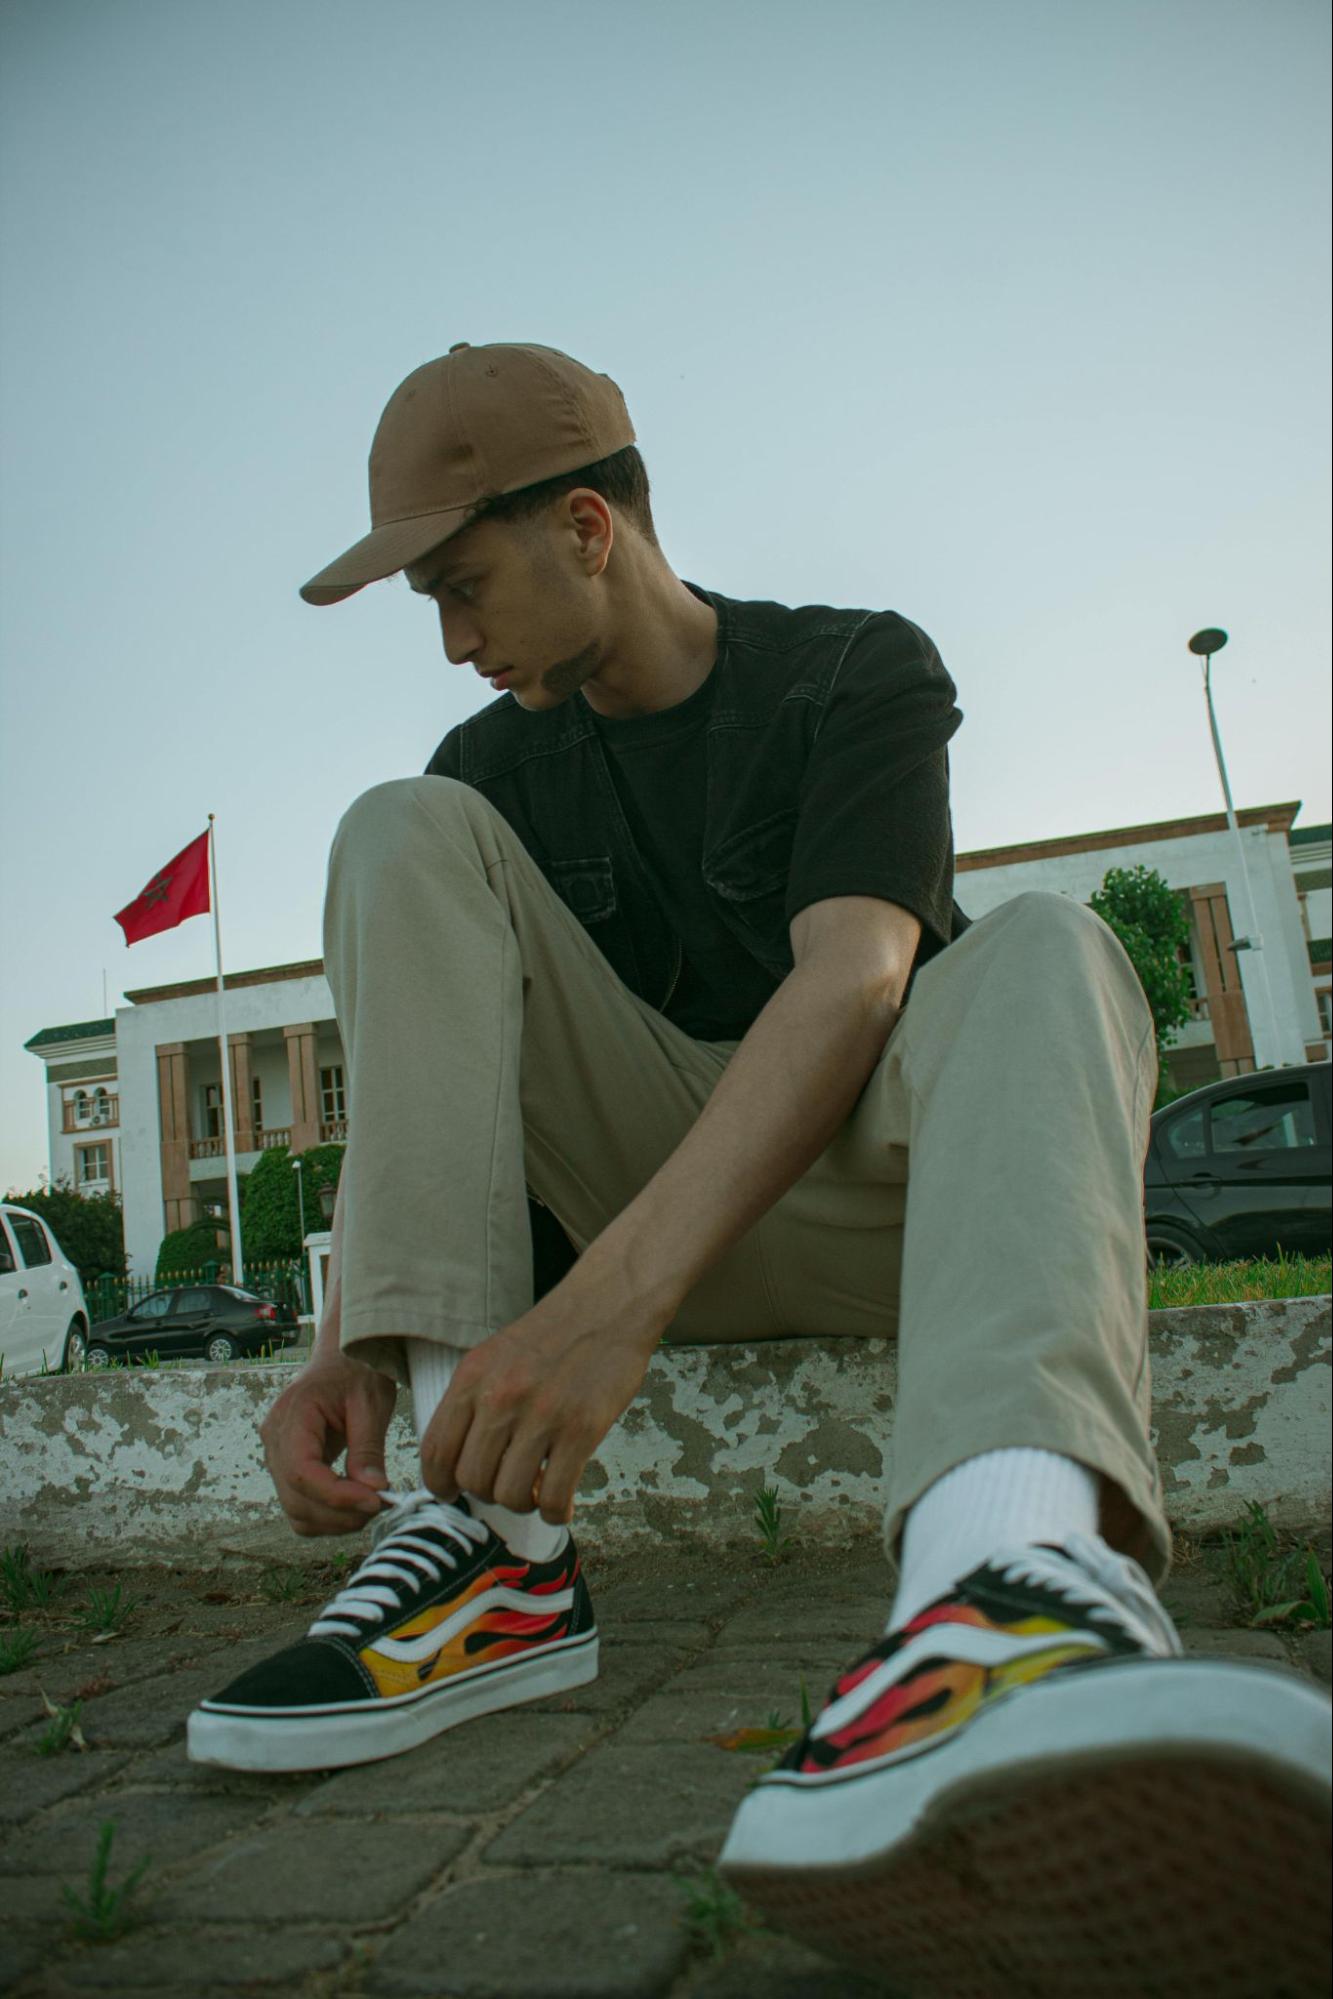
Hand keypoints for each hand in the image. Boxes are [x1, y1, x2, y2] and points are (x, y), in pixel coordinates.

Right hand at [260, 1351, 396, 1536]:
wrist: (342, 1357)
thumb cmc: (355, 1369)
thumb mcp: (371, 1400)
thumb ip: (368, 1446)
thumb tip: (373, 1489)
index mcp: (293, 1415)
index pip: (301, 1471)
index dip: (336, 1496)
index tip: (374, 1501)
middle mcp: (275, 1439)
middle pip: (296, 1498)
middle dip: (340, 1513)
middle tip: (382, 1505)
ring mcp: (277, 1455)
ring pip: (296, 1510)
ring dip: (335, 1520)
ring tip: (372, 1504)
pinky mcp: (288, 1467)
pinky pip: (300, 1505)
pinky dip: (327, 1515)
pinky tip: (356, 1503)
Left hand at [419, 1274, 664, 1526]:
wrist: (608, 1305)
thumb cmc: (554, 1333)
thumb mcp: (495, 1356)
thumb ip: (475, 1401)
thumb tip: (461, 1458)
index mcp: (472, 1378)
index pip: (435, 1450)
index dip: (439, 1484)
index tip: (452, 1493)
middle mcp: (500, 1398)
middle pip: (471, 1478)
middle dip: (487, 1493)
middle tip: (507, 1485)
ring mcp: (541, 1415)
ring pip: (510, 1493)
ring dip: (521, 1504)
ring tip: (536, 1491)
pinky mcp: (581, 1429)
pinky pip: (553, 1494)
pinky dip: (553, 1512)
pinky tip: (559, 1504)